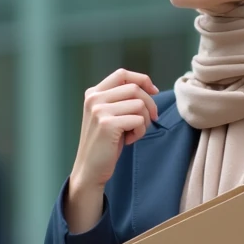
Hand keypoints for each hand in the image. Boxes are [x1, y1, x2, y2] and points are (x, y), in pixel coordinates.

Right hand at [65, 70, 158, 232]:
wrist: (90, 169)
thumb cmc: (104, 143)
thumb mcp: (108, 115)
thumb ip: (121, 99)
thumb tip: (150, 89)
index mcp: (93, 93)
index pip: (122, 74)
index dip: (142, 79)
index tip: (154, 91)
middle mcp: (94, 98)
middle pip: (135, 88)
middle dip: (149, 104)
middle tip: (150, 120)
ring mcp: (99, 110)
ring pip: (139, 104)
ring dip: (144, 120)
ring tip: (133, 133)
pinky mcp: (107, 124)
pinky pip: (139, 120)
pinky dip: (140, 131)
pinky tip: (128, 140)